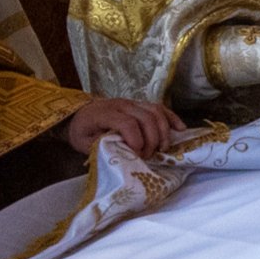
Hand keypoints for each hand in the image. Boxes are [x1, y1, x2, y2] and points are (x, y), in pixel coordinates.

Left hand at [65, 96, 185, 157]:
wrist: (79, 115)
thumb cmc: (81, 131)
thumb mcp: (84, 143)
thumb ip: (102, 146)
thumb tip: (124, 153)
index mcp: (104, 113)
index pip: (127, 123)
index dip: (135, 140)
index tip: (137, 154)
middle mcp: (121, 104)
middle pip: (146, 117)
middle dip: (152, 139)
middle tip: (149, 156)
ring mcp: (132, 102)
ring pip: (155, 111)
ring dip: (164, 131)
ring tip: (163, 148)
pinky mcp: (140, 104)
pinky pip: (160, 108)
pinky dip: (171, 118)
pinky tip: (180, 129)